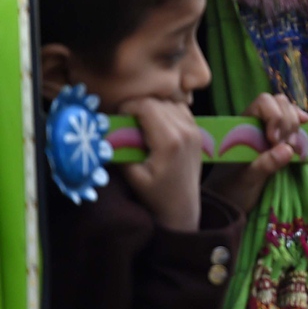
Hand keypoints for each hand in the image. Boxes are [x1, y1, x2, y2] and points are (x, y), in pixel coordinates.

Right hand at [119, 98, 204, 232]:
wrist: (182, 206)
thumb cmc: (155, 195)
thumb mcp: (133, 175)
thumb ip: (121, 149)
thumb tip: (108, 128)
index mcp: (170, 141)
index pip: (147, 105)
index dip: (129, 106)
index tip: (119, 117)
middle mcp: (187, 131)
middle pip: (158, 102)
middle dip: (138, 107)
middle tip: (127, 122)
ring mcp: (195, 131)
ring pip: (170, 103)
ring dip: (153, 108)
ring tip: (141, 124)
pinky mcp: (198, 132)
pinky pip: (181, 110)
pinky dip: (166, 111)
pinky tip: (156, 126)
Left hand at [204, 93, 307, 213]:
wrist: (230, 199)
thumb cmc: (232, 187)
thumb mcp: (246, 179)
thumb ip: (264, 164)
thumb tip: (287, 149)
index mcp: (243, 124)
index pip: (264, 102)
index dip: (275, 116)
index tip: (275, 140)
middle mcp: (256, 122)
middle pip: (280, 103)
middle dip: (288, 122)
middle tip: (285, 146)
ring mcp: (269, 129)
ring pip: (289, 111)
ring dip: (295, 127)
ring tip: (292, 148)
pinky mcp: (280, 139)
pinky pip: (293, 123)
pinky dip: (301, 125)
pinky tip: (305, 127)